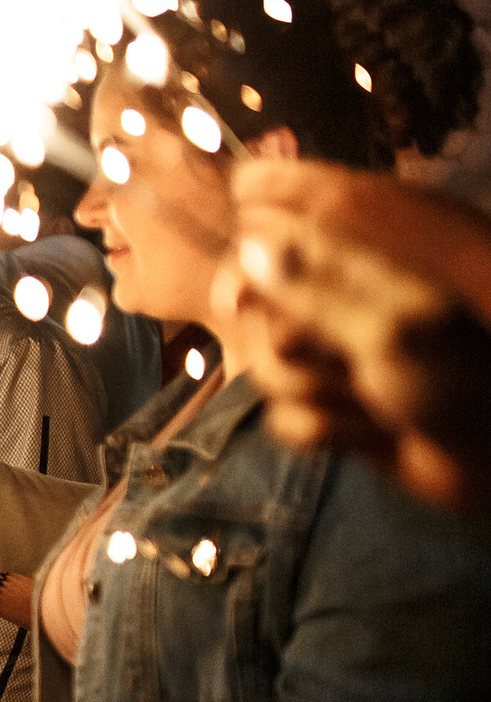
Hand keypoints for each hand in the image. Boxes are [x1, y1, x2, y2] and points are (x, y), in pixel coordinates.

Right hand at [224, 158, 490, 513]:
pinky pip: (284, 420)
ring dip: (317, 396)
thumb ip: (311, 291)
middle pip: (258, 321)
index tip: (235, 301)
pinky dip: (324, 432)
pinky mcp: (328, 414)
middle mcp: (335, 314)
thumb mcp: (385, 328)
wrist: (488, 453)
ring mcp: (331, 365)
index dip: (246, 271)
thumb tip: (250, 248)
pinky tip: (368, 435)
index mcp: (357, 275)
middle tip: (340, 361)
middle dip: (287, 350)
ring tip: (372, 404)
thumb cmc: (452, 381)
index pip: (276, 250)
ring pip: (268, 374)